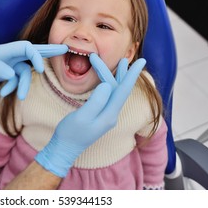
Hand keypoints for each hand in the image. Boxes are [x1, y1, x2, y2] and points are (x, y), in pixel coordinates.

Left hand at [0, 41, 67, 100]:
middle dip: (47, 52)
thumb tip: (11, 74)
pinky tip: (4, 94)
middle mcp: (6, 56)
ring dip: (23, 85)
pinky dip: (14, 88)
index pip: (26, 48)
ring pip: (24, 73)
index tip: (39, 69)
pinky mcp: (1, 75)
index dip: (36, 55)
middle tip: (64, 49)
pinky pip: (16, 80)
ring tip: (19, 97)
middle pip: (31, 52)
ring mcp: (5, 65)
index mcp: (3, 50)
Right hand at [35, 54, 145, 176]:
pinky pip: (109, 96)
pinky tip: (108, 80)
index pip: (124, 90)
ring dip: (116, 78)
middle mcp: (111, 115)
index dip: (132, 74)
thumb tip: (108, 85)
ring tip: (121, 64)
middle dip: (121, 73)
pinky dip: (110, 84)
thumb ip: (96, 101)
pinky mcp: (100, 116)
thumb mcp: (82, 117)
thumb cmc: (70, 133)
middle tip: (125, 58)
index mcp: (109, 115)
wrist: (64, 149)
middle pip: (119, 89)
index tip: (142, 61)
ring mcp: (106, 116)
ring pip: (115, 92)